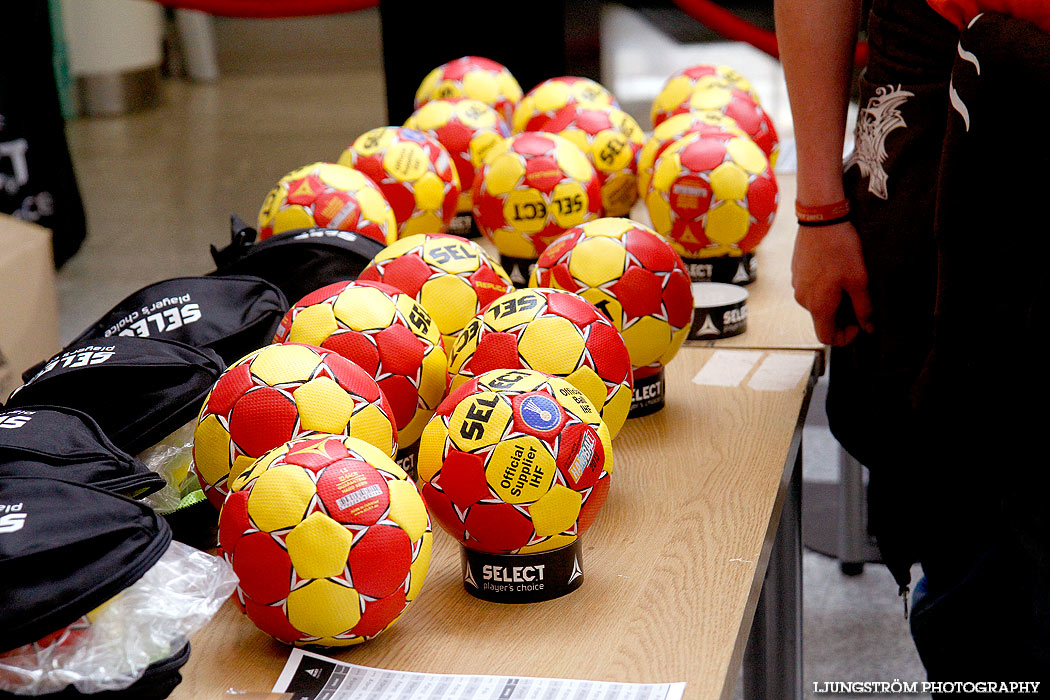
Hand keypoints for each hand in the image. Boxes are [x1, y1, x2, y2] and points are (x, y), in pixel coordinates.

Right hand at [791, 221, 874, 345]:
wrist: (820, 220)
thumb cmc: (840, 249)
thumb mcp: (859, 280)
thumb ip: (863, 308)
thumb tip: (868, 327)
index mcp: (818, 305)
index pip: (827, 337)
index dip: (845, 337)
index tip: (858, 325)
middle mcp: (803, 300)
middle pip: (822, 320)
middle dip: (841, 316)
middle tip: (858, 299)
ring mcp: (797, 286)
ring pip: (816, 304)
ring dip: (832, 301)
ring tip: (847, 281)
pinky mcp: (796, 274)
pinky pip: (810, 290)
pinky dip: (823, 288)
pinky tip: (835, 270)